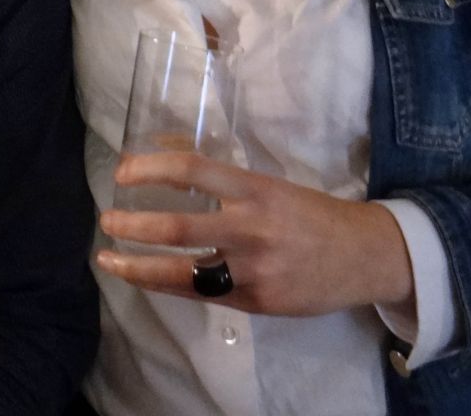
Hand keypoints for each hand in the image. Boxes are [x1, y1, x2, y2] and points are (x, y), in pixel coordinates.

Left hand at [95, 151, 412, 317]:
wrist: (365, 256)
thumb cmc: (311, 214)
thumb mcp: (272, 186)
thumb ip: (227, 185)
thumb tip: (168, 168)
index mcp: (255, 189)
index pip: (192, 170)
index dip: (151, 169)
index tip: (122, 172)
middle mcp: (252, 227)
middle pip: (178, 227)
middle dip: (133, 225)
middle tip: (105, 220)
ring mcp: (254, 269)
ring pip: (182, 271)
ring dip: (138, 265)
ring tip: (108, 258)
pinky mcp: (256, 301)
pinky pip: (201, 294)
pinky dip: (167, 285)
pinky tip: (144, 278)